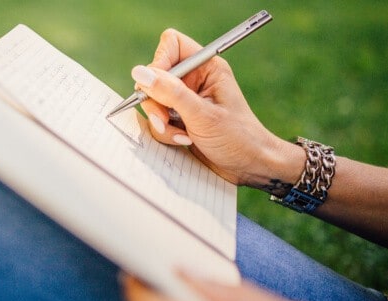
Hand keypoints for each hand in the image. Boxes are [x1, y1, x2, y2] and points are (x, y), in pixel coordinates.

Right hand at [133, 29, 303, 189]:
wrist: (250, 167)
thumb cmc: (238, 138)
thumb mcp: (202, 115)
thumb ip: (170, 93)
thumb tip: (139, 73)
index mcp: (206, 67)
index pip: (172, 45)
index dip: (159, 62)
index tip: (155, 86)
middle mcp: (194, 80)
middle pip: (155, 76)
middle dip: (156, 101)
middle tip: (165, 119)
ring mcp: (185, 100)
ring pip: (153, 101)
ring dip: (161, 122)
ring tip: (182, 136)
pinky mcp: (179, 118)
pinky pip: (157, 119)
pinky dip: (166, 133)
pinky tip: (184, 140)